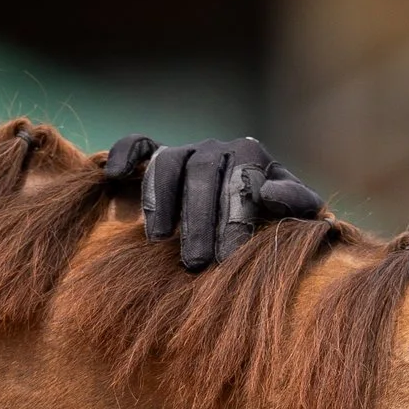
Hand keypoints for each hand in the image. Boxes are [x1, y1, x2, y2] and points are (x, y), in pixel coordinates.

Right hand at [103, 134, 323, 270]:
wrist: (251, 210)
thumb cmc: (273, 219)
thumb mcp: (294, 213)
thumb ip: (295, 202)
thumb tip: (267, 193)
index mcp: (251, 157)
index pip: (241, 182)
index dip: (234, 220)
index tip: (229, 258)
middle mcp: (217, 149)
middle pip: (202, 174)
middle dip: (198, 221)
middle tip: (195, 264)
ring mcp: (185, 150)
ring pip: (168, 162)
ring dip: (160, 199)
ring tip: (158, 240)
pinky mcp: (157, 154)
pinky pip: (137, 144)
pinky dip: (124, 154)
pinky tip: (114, 177)